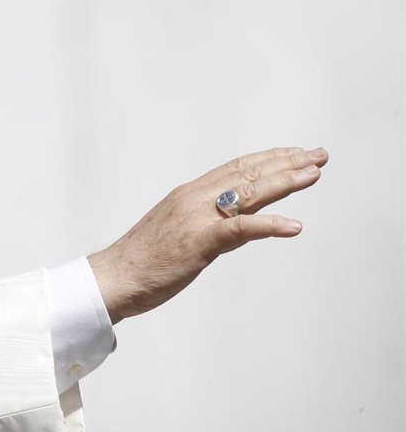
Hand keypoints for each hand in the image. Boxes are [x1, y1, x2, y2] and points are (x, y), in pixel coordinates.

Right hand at [88, 146, 327, 323]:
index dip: (269, 158)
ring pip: (248, 193)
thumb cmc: (142, 262)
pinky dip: (270, 225)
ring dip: (285, 182)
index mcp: (187, 195)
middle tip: (318, 155)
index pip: (235, 168)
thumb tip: (242, 228)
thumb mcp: (180, 235)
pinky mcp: (199, 242)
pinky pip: (241, 229)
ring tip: (314, 174)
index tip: (296, 153)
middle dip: (286, 163)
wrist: (113, 278)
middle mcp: (193, 199)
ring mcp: (196, 218)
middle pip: (247, 174)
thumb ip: (212, 226)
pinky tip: (295, 226)